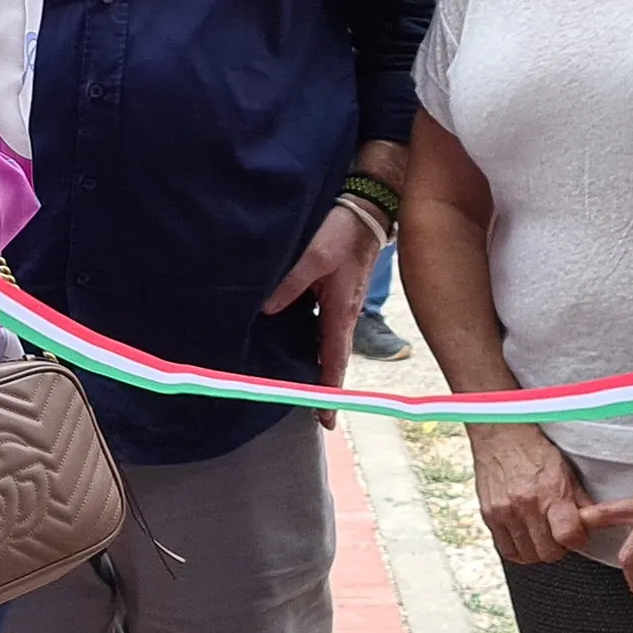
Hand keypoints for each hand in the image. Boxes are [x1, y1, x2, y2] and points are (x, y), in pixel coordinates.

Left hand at [261, 202, 379, 429]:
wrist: (366, 210)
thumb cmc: (344, 232)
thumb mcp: (315, 256)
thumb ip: (290, 283)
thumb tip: (266, 309)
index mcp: (341, 313)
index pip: (334, 363)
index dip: (328, 393)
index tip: (324, 421)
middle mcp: (343, 316)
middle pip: (332, 360)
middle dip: (323, 388)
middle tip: (313, 415)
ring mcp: (341, 307)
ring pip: (326, 345)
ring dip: (316, 367)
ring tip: (300, 388)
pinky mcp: (335, 296)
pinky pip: (323, 327)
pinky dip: (312, 343)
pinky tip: (295, 345)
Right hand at [465, 423, 590, 565]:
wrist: (500, 436)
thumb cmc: (534, 451)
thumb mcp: (566, 471)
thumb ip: (579, 502)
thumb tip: (591, 525)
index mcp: (549, 493)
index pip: (569, 537)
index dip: (577, 540)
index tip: (576, 533)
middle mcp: (525, 506)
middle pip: (548, 553)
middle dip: (558, 548)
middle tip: (558, 533)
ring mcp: (504, 513)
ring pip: (528, 556)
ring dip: (538, 550)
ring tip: (541, 534)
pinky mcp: (489, 517)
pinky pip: (506, 550)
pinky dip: (519, 550)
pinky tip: (525, 538)